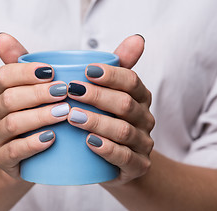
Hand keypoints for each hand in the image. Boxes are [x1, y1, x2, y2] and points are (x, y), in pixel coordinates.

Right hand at [0, 33, 68, 178]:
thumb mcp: (30, 89)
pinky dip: (33, 143)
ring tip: (64, 113)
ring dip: (39, 116)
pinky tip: (52, 138)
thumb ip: (22, 63)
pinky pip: (13, 150)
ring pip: (12, 123)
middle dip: (38, 93)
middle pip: (9, 98)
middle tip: (65, 92)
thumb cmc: (33, 117)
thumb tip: (2, 36)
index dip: (27, 72)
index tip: (52, 72)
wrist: (25, 157)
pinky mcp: (0, 158)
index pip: (4, 75)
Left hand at [67, 35, 153, 185]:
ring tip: (72, 116)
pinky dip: (107, 149)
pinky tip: (89, 142)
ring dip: (97, 122)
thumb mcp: (111, 95)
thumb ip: (118, 68)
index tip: (86, 70)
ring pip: (123, 131)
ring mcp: (143, 144)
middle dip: (98, 96)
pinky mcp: (137, 166)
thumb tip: (137, 38)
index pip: (131, 81)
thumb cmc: (108, 122)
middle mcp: (145, 119)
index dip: (111, 75)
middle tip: (71, 91)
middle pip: (125, 104)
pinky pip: (125, 157)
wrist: (116, 162)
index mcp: (140, 98)